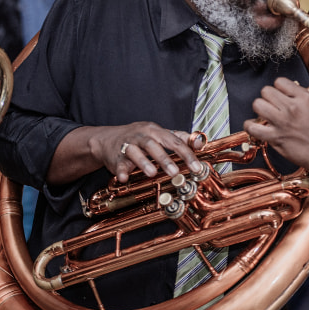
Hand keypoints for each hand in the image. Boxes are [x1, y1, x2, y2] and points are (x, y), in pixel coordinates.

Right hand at [50, 122, 204, 184]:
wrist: (108, 139)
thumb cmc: (141, 138)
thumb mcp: (160, 135)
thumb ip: (180, 139)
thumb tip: (200, 142)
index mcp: (156, 131)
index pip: (174, 141)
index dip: (187, 153)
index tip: (197, 167)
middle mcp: (142, 136)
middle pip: (154, 145)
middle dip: (165, 158)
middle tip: (175, 172)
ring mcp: (128, 145)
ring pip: (135, 151)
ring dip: (144, 162)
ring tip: (152, 173)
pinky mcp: (115, 156)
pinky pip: (118, 163)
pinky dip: (121, 171)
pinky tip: (124, 178)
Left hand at [245, 67, 308, 184]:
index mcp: (304, 98)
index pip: (280, 81)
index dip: (279, 87)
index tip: (283, 94)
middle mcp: (292, 108)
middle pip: (266, 91)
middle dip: (268, 97)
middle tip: (274, 104)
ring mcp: (282, 123)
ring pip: (258, 104)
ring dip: (260, 108)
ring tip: (266, 113)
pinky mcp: (275, 137)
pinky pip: (253, 127)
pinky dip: (250, 126)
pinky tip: (256, 126)